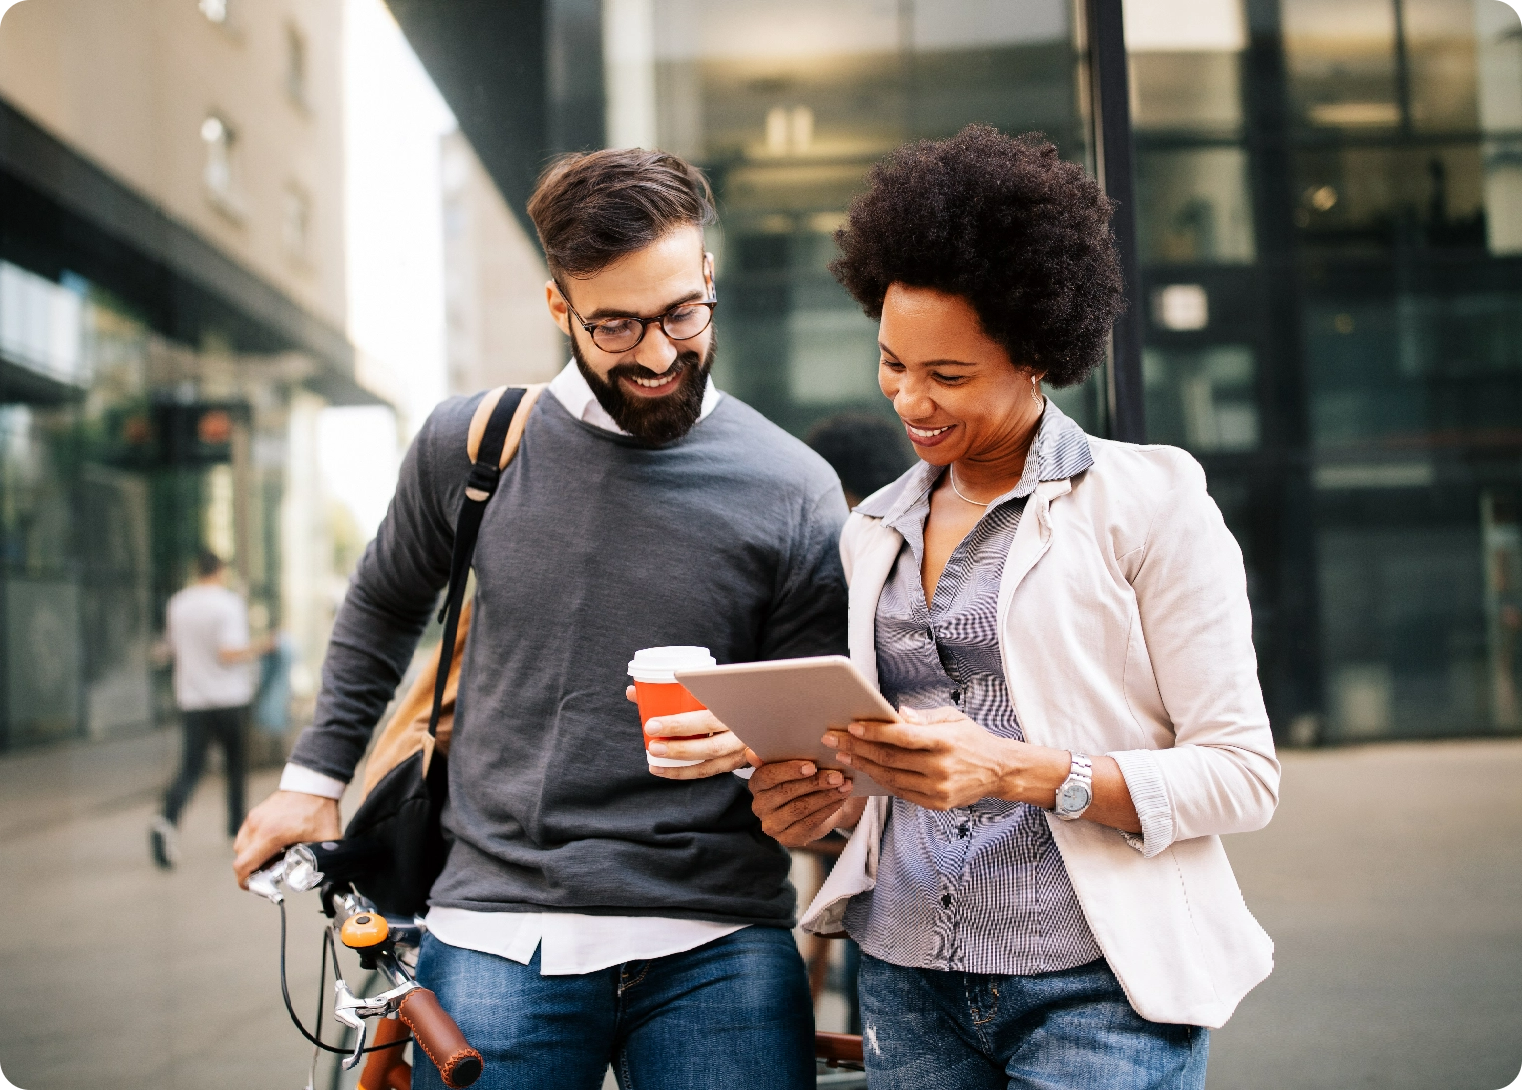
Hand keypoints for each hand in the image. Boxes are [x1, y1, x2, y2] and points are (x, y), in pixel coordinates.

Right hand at [232, 790, 340, 886]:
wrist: (316, 784)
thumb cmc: (320, 809)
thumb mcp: (326, 839)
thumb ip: (324, 859)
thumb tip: (322, 875)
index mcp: (272, 835)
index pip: (243, 865)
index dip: (245, 882)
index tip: (256, 886)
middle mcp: (258, 826)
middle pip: (240, 859)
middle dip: (251, 871)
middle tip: (269, 873)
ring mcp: (254, 818)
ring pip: (241, 847)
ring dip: (252, 857)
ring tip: (271, 859)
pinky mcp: (255, 813)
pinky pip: (246, 835)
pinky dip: (253, 844)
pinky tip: (271, 845)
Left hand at [625, 685, 749, 779]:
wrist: (765, 709)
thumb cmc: (729, 693)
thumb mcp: (710, 685)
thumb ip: (674, 690)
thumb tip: (632, 692)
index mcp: (737, 707)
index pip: (707, 717)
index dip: (678, 724)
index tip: (651, 724)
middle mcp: (743, 731)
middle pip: (710, 746)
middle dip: (678, 749)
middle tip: (652, 746)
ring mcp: (743, 750)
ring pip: (711, 763)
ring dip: (680, 766)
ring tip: (654, 763)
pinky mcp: (738, 760)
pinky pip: (710, 770)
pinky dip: (686, 772)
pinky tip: (665, 771)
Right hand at [749, 760, 863, 846]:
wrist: (816, 805)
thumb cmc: (801, 778)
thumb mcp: (791, 764)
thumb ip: (776, 755)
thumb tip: (752, 752)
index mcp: (756, 784)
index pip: (767, 776)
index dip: (789, 770)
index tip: (812, 766)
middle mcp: (759, 806)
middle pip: (786, 792)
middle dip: (814, 783)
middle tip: (837, 776)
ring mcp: (772, 825)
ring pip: (800, 808)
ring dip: (825, 796)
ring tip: (844, 786)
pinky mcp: (787, 839)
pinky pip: (809, 823)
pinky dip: (828, 809)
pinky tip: (841, 799)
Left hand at [826, 705, 1067, 810]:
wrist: (999, 771)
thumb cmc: (971, 739)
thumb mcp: (952, 718)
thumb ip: (923, 718)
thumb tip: (896, 713)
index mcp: (944, 741)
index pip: (902, 737)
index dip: (874, 732)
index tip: (852, 726)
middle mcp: (940, 768)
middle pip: (889, 759)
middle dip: (857, 748)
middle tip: (833, 739)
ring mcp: (937, 789)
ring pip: (890, 778)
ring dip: (863, 766)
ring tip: (843, 755)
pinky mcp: (936, 804)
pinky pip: (900, 792)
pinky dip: (880, 780)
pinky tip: (865, 770)